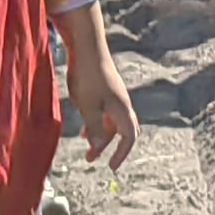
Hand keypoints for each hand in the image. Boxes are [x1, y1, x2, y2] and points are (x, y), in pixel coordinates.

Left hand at [64, 15, 140, 169]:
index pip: (129, 137)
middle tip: (94, 160)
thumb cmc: (88, 77)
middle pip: (123, 131)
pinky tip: (84, 127)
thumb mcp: (88, 106)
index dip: (122, 153)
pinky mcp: (106, 89)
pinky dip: (97, 124)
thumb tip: (99, 147)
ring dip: (101, 136)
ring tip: (86, 147)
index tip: (110, 166)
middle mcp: (122, 104)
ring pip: (111, 122)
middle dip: (110, 147)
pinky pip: (105, 113)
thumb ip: (95, 128)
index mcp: (121, 109)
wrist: (88, 47)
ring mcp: (114, 96)